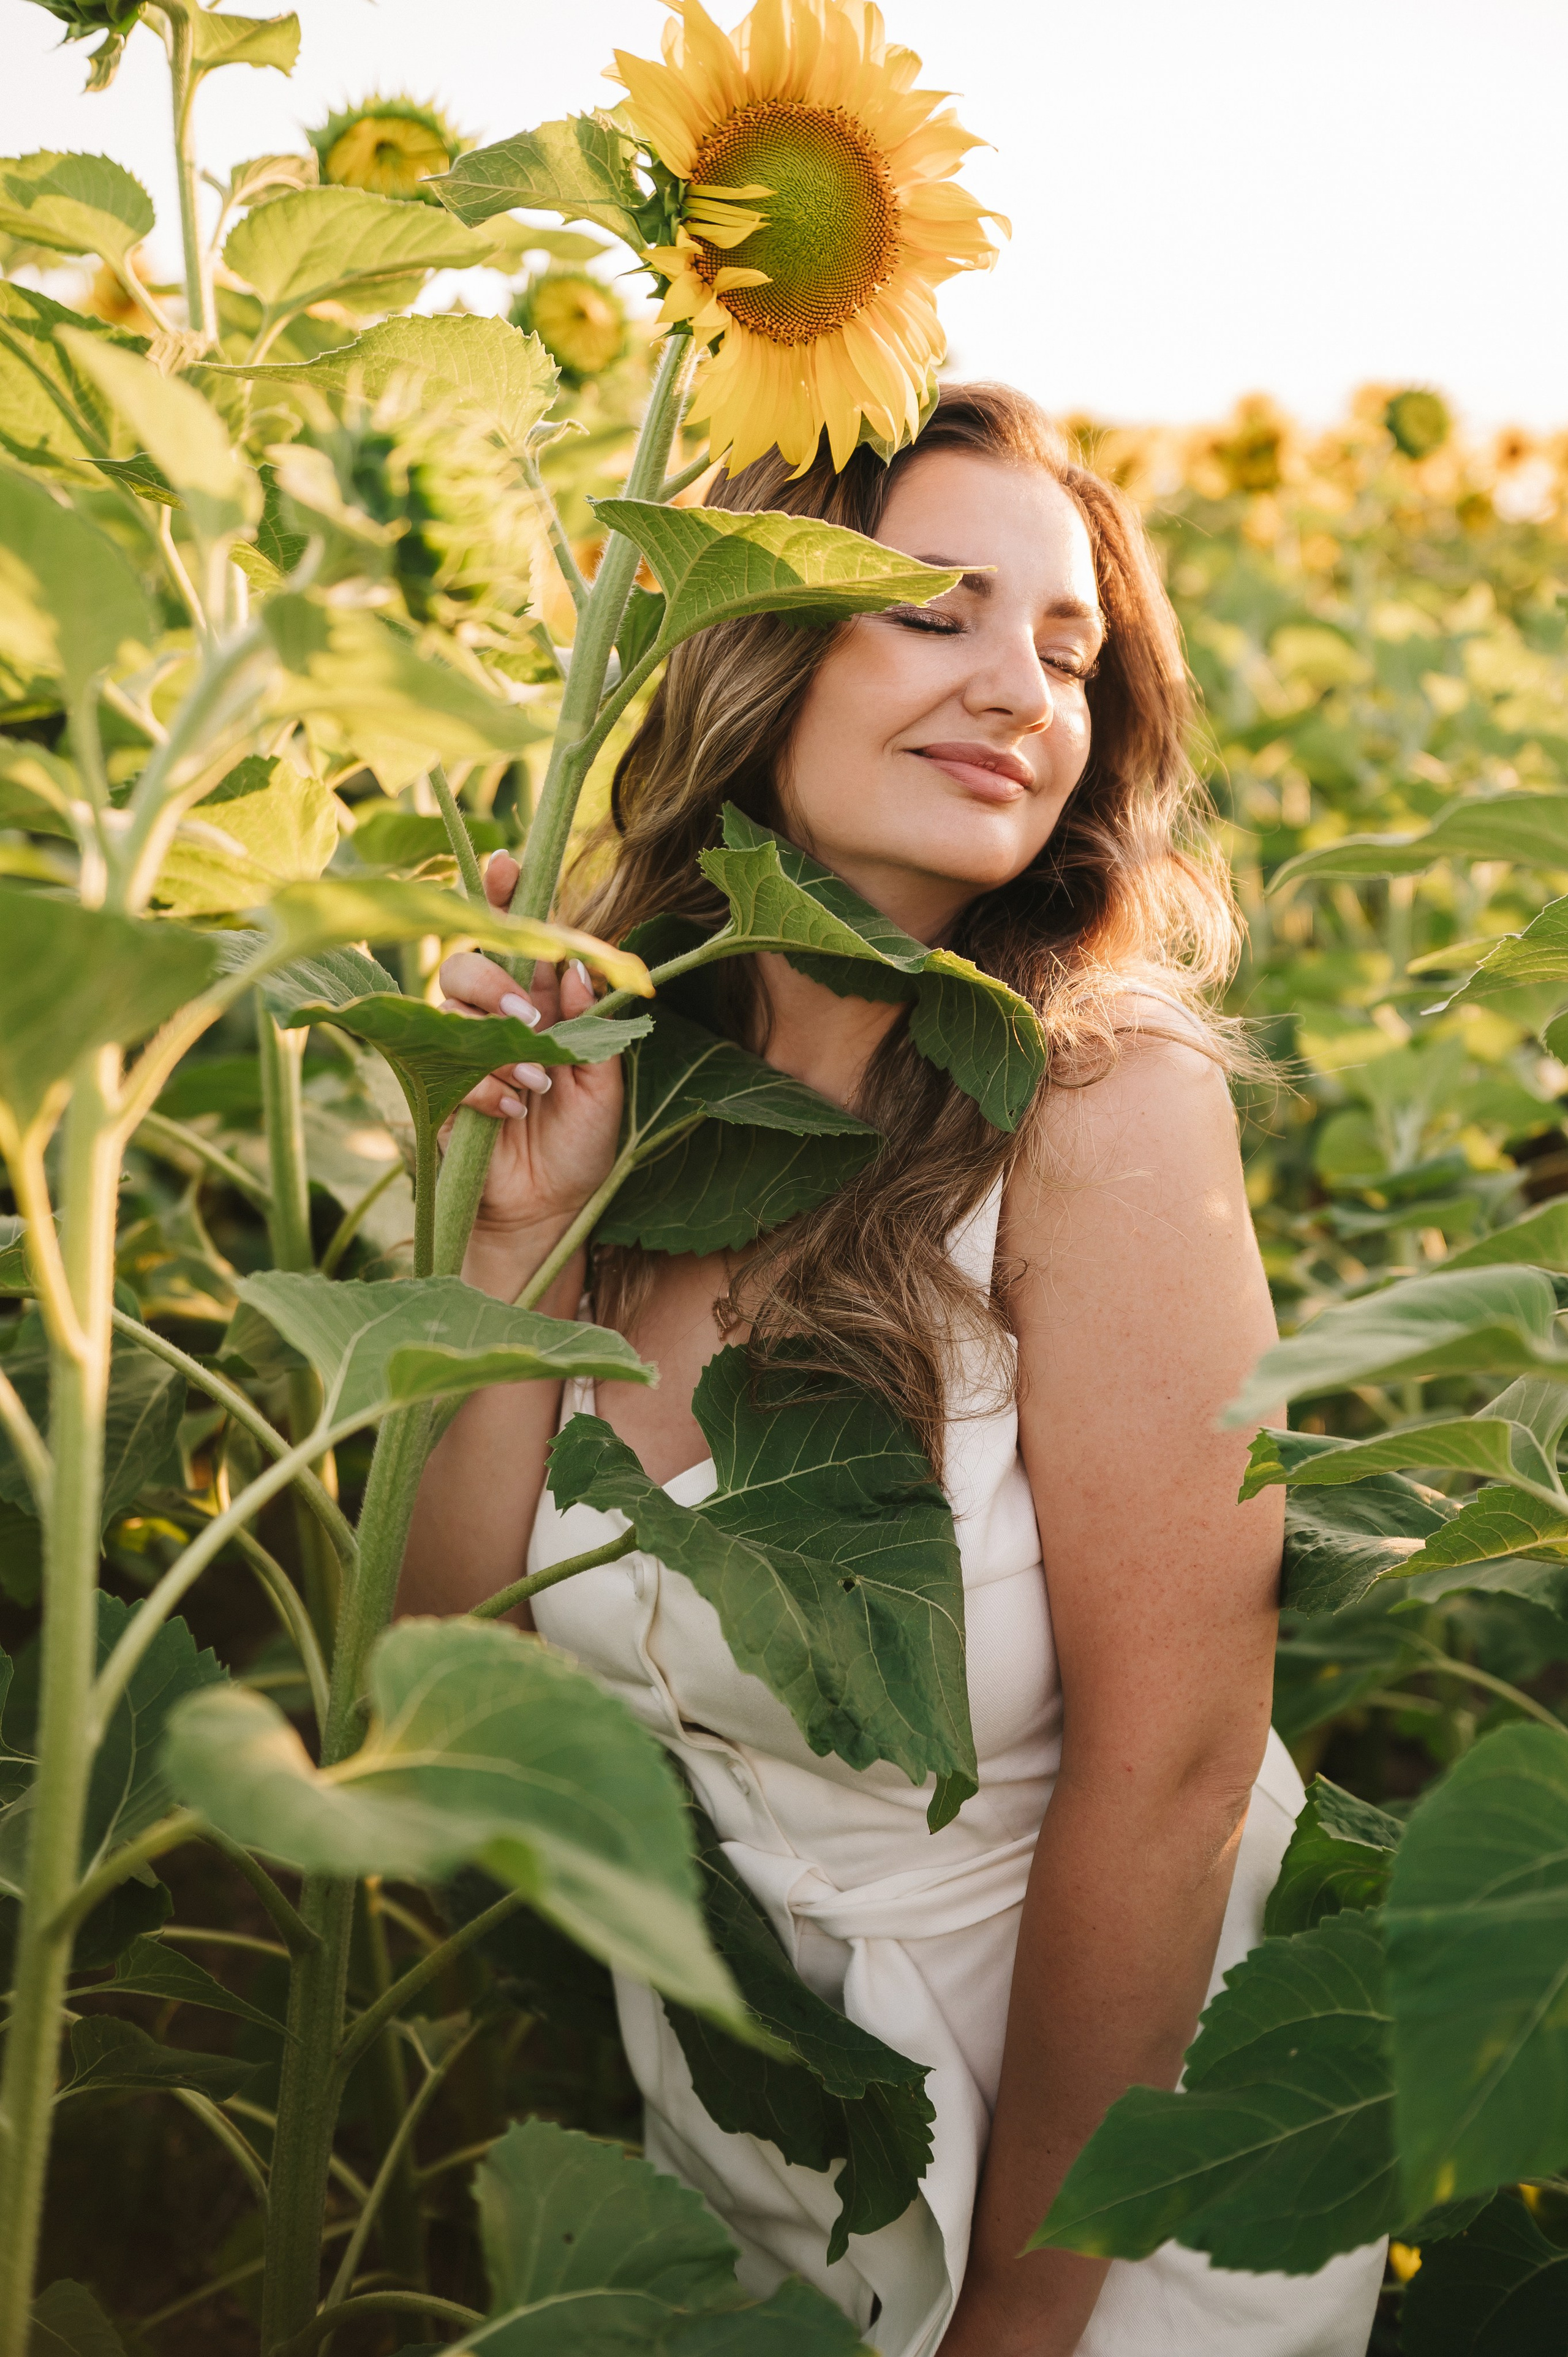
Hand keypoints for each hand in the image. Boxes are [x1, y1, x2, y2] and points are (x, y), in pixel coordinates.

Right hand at [436, 851, 624, 1267]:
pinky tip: (512, 1111)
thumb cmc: (580, 1141)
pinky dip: (482, 1089)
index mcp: (535, 1002)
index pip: (513, 938)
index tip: (507, 865)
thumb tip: (574, 969)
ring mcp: (454, 1054)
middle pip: (465, 964)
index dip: (504, 896)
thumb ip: (590, 1026)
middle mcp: (490, 1018)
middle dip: (496, 984)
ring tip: (536, 1085)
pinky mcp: (432, 1093)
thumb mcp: (604, 1083)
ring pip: (449, 1011)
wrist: (550, 1209)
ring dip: (497, 1044)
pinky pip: (444, 1070)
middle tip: (531, 1021)